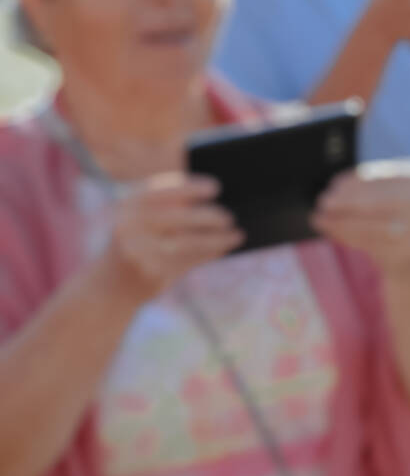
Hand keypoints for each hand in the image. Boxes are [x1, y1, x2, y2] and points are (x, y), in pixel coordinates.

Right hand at [97, 173, 240, 302]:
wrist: (105, 288)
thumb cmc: (133, 245)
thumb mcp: (139, 221)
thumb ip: (166, 207)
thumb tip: (212, 195)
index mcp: (127, 207)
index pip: (161, 191)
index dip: (190, 187)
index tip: (215, 187)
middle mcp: (129, 226)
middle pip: (178, 217)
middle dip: (209, 216)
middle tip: (230, 216)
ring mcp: (138, 252)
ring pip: (188, 242)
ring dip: (217, 239)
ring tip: (238, 234)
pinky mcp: (150, 273)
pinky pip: (188, 260)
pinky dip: (210, 253)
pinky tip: (224, 248)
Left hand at [313, 160, 409, 271]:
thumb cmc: (396, 210)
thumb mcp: (391, 190)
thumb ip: (370, 183)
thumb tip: (337, 187)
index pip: (387, 177)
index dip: (358, 181)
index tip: (334, 184)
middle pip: (378, 201)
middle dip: (346, 201)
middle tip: (323, 201)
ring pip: (370, 224)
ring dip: (339, 221)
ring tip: (318, 218)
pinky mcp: (408, 253)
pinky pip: (368, 243)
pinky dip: (345, 235)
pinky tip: (331, 230)